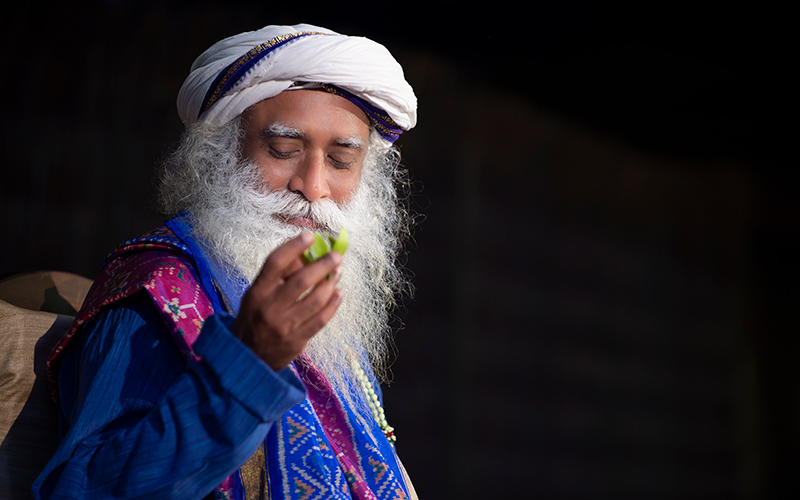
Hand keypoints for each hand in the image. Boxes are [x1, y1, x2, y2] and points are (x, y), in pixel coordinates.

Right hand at [231, 232, 343, 369]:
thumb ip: (278, 276)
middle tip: (336, 255)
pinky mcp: (297, 340)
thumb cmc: (254, 319)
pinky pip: (321, 319)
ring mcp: (284, 325)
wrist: (247, 358)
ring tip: (339, 272)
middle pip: (301, 280)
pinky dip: (333, 304)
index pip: (275, 263)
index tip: (310, 236)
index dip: (294, 246)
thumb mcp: (257, 295)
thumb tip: (304, 254)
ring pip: (316, 299)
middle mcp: (270, 308)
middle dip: (323, 265)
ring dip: (331, 283)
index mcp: (257, 292)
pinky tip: (339, 293)